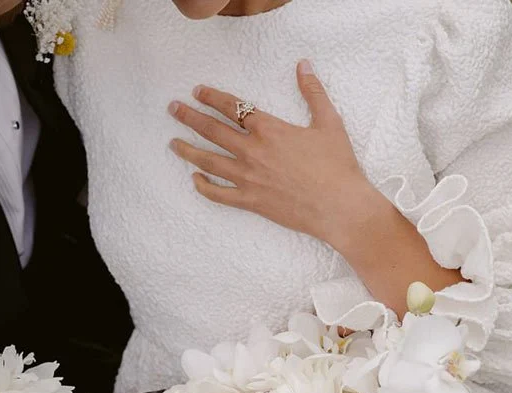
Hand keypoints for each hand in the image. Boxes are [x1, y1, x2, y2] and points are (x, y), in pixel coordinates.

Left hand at [168, 61, 386, 252]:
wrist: (339, 207)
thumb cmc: (337, 166)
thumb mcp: (328, 122)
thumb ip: (312, 92)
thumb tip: (303, 66)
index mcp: (269, 129)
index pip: (233, 107)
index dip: (212, 97)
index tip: (197, 91)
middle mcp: (253, 151)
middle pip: (213, 130)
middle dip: (190, 117)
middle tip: (173, 109)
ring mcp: (249, 178)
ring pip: (209, 161)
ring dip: (188, 150)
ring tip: (173, 143)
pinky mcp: (251, 202)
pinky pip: (219, 195)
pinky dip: (204, 187)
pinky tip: (194, 179)